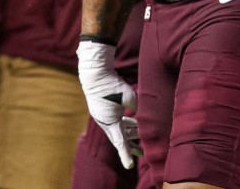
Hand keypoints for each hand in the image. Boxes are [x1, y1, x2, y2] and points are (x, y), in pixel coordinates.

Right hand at [77, 40, 139, 168]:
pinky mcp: (105, 110)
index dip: (125, 154)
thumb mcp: (128, 95)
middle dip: (131, 147)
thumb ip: (136, 107)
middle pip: (120, 138)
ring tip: (142, 140)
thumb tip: (142, 113)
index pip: (119, 141)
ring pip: (118, 130)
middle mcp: (105, 122)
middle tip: (144, 155)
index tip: (129, 166)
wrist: (94, 73)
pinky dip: (126, 125)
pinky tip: (135, 125)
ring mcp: (103, 116)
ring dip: (130, 134)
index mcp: (109, 121)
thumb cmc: (111, 84)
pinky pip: (116, 122)